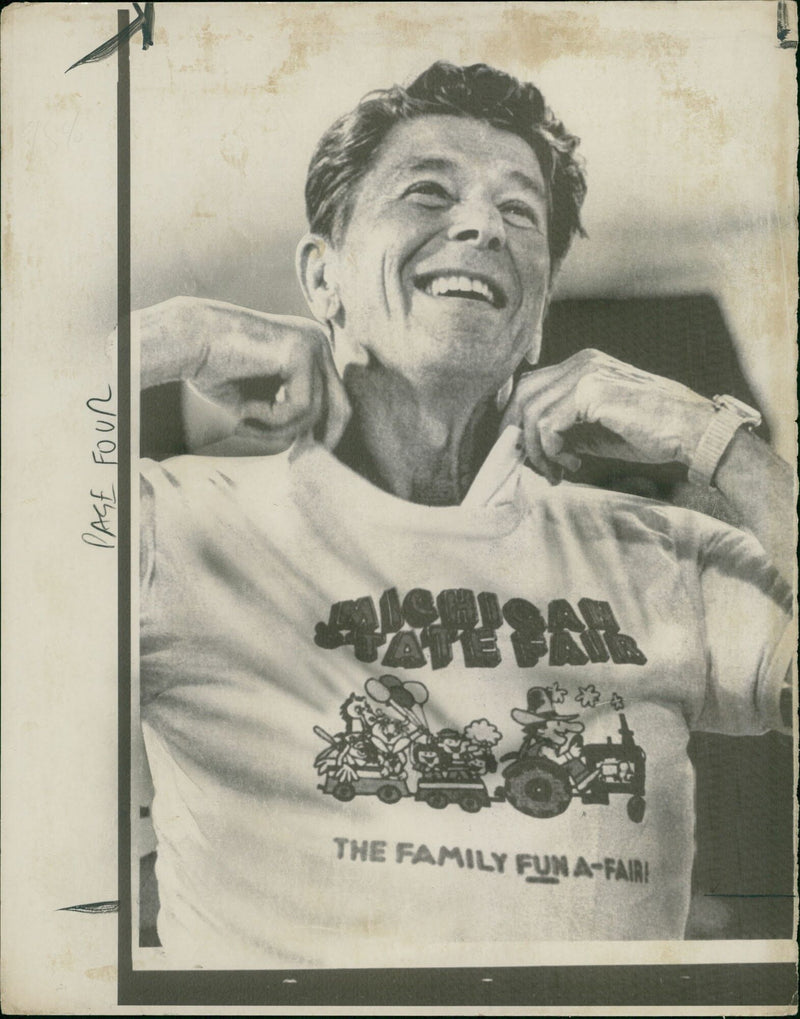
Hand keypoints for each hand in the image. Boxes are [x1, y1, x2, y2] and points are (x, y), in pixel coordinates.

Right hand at [136, 296, 349, 452]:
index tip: (297, 453)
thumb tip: (318, 446)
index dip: (321, 432)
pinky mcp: (302, 350)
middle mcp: (318, 341)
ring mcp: (313, 343)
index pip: (334, 399)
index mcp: (310, 349)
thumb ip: (290, 417)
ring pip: (316, 410)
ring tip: (245, 424)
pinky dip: (272, 418)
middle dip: (323, 438)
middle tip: (297, 459)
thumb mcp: (260, 402)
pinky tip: (246, 410)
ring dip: (278, 429)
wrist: (186, 341)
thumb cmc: (213, 370)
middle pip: (341, 404)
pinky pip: (301, 405)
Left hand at [501, 348, 713, 483]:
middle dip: (520, 435)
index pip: (531, 386)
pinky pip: (548, 424)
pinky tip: (573, 464)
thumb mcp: (596, 432)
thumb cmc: (652, 433)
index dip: (519, 420)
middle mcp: (582, 363)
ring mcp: (585, 373)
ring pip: (531, 411)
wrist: (692, 432)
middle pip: (523, 393)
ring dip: (538, 450)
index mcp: (584, 366)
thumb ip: (564, 432)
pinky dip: (552, 451)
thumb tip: (531, 447)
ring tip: (559, 471)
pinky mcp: (590, 392)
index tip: (528, 453)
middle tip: (536, 466)